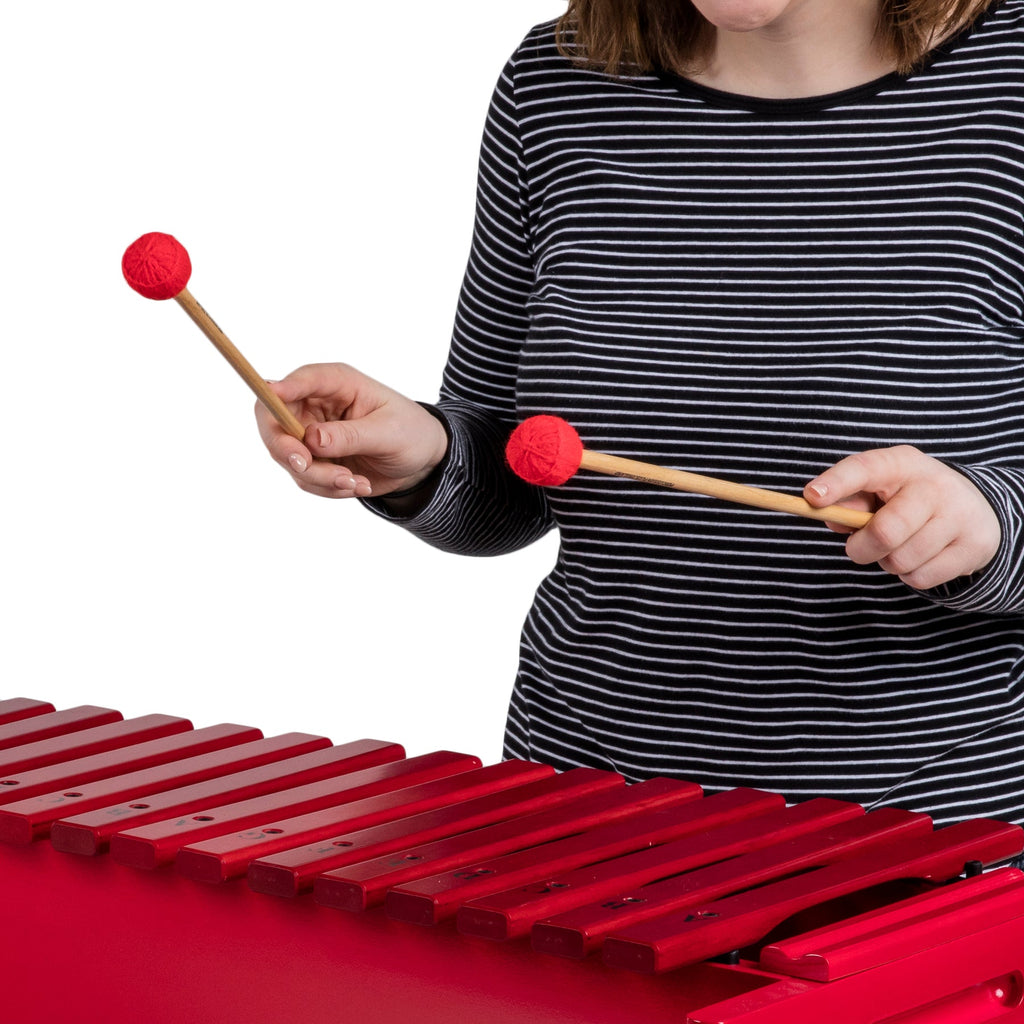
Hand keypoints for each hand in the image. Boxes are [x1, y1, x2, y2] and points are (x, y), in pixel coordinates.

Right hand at [255, 363, 447, 498]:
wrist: (421, 461)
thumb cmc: (411, 433)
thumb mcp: (388, 433)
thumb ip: (350, 435)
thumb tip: (311, 439)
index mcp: (337, 383)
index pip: (300, 381)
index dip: (279, 389)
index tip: (271, 396)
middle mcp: (317, 405)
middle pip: (274, 421)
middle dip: (287, 448)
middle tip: (305, 466)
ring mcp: (311, 434)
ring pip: (289, 457)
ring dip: (319, 477)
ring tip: (356, 483)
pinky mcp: (314, 460)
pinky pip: (304, 478)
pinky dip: (328, 488)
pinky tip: (357, 485)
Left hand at [804, 445, 1000, 589]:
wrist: (975, 509)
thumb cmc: (907, 500)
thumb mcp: (879, 490)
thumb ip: (849, 501)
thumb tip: (832, 517)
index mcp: (901, 462)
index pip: (865, 468)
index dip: (837, 483)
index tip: (812, 497)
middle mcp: (934, 484)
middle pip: (885, 531)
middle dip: (861, 549)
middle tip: (859, 548)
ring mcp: (959, 514)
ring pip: (901, 560)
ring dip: (888, 562)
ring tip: (898, 547)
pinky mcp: (975, 545)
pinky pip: (921, 577)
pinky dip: (910, 575)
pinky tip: (921, 558)